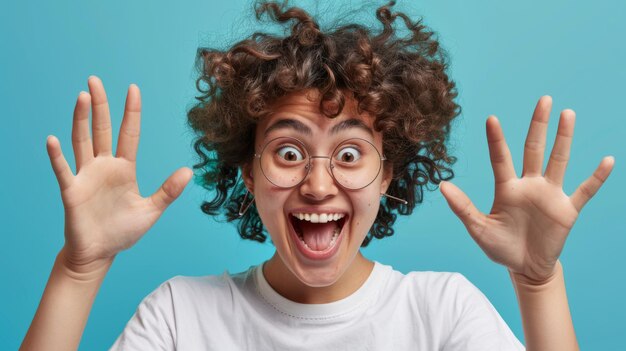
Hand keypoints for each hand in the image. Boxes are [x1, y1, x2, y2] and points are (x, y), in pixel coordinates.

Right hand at [46, 76, 191, 272]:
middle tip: (95, 80)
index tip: (133, 88)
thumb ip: (168, 191)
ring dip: (81, 120)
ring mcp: (86, 177)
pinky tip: (53, 140)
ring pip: (82, 142)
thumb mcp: (151, 210)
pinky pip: (63, 170)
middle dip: (99, 105)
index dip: (131, 112)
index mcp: (124, 168)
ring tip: (82, 97)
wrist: (100, 254)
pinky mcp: (72, 191)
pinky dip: (57, 156)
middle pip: (101, 129)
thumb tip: (189, 171)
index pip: (129, 134)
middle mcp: (104, 167)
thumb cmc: (123, 231)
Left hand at [440, 96, 613, 281]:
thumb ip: (462, 207)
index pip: (501, 159)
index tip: (491, 119)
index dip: (496, 140)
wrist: (525, 268)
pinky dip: (596, 177)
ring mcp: (550, 195)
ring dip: (564, 138)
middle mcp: (529, 185)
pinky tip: (607, 161)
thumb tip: (442, 185)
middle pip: (534, 149)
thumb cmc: (500, 247)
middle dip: (538, 125)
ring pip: (559, 160)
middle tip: (543, 99)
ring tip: (568, 114)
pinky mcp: (567, 210)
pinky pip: (584, 190)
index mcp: (507, 189)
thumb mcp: (479, 229)